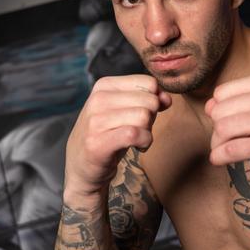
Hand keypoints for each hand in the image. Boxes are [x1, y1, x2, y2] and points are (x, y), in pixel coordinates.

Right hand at [64, 75, 170, 205]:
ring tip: (136, 139)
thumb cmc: (109, 135)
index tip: (143, 114)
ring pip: (144, 117)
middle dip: (152, 118)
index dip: (155, 100)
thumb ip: (148, 99)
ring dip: (148, 132)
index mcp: (104, 85)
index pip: (148, 83)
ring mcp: (96, 121)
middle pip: (149, 101)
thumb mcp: (126, 111)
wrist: (82, 167)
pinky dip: (144, 142)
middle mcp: (98, 99)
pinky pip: (136, 134)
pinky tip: (137, 147)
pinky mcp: (98, 143)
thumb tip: (167, 98)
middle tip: (139, 129)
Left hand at [205, 71, 249, 183]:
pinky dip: (220, 157)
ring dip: (218, 145)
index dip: (219, 112)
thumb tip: (209, 107)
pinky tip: (221, 161)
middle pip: (219, 112)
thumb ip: (248, 100)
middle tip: (227, 143)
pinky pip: (232, 149)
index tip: (229, 126)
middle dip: (217, 131)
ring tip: (227, 152)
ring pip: (222, 129)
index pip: (222, 93)